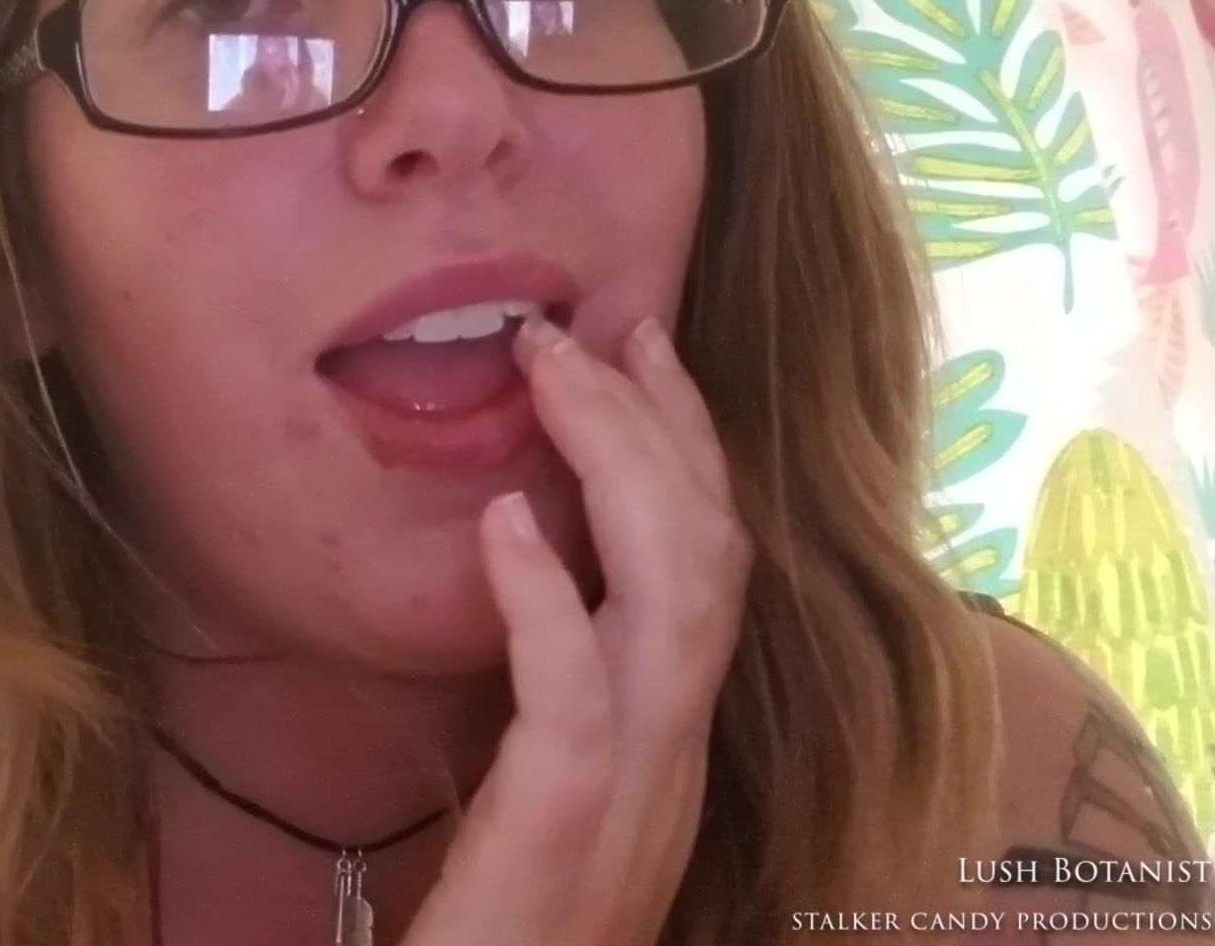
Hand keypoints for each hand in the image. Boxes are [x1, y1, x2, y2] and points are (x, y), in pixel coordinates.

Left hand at [398, 312, 753, 945]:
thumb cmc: (507, 919)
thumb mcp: (553, 791)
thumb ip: (566, 694)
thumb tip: (536, 568)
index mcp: (672, 738)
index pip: (708, 568)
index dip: (690, 450)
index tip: (647, 352)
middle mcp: (676, 754)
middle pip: (708, 556)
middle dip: (661, 425)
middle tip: (601, 328)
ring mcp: (637, 791)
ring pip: (673, 599)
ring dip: (617, 467)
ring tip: (554, 374)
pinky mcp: (567, 826)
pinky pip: (574, 694)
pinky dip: (545, 594)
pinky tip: (506, 519)